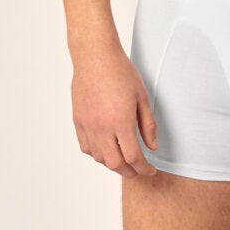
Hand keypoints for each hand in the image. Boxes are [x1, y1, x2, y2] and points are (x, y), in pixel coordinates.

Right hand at [71, 42, 158, 177]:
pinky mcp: (78, 121)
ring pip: (99, 158)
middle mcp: (102, 127)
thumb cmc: (121, 72)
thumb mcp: (142, 96)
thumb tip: (152, 147)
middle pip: (115, 163)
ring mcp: (87, 125)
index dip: (144, 168)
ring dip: (113, 164)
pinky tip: (106, 149)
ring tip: (124, 160)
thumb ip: (148, 124)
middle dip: (129, 172)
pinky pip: (86, 147)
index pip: (133, 157)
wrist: (95, 57)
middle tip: (139, 170)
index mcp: (121, 121)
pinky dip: (97, 154)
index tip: (151, 170)